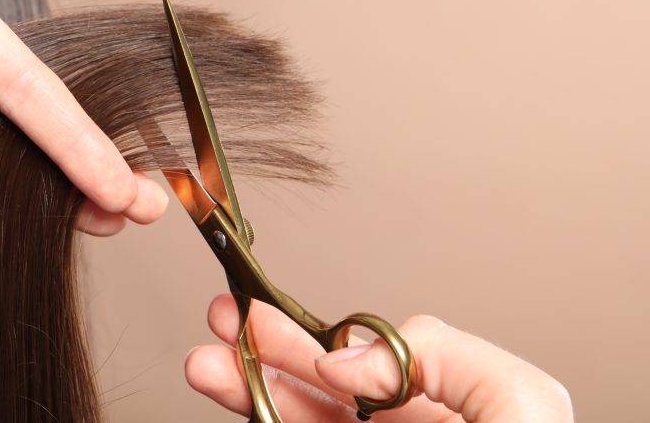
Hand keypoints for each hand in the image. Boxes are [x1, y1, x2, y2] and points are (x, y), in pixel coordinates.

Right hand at [185, 294, 572, 421]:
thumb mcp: (517, 401)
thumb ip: (439, 354)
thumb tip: (345, 359)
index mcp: (445, 407)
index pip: (364, 359)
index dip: (306, 331)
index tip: (261, 311)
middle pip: (317, 389)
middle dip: (263, 352)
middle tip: (220, 324)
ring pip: (297, 422)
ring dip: (249, 392)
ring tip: (206, 367)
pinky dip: (262, 421)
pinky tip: (244, 407)